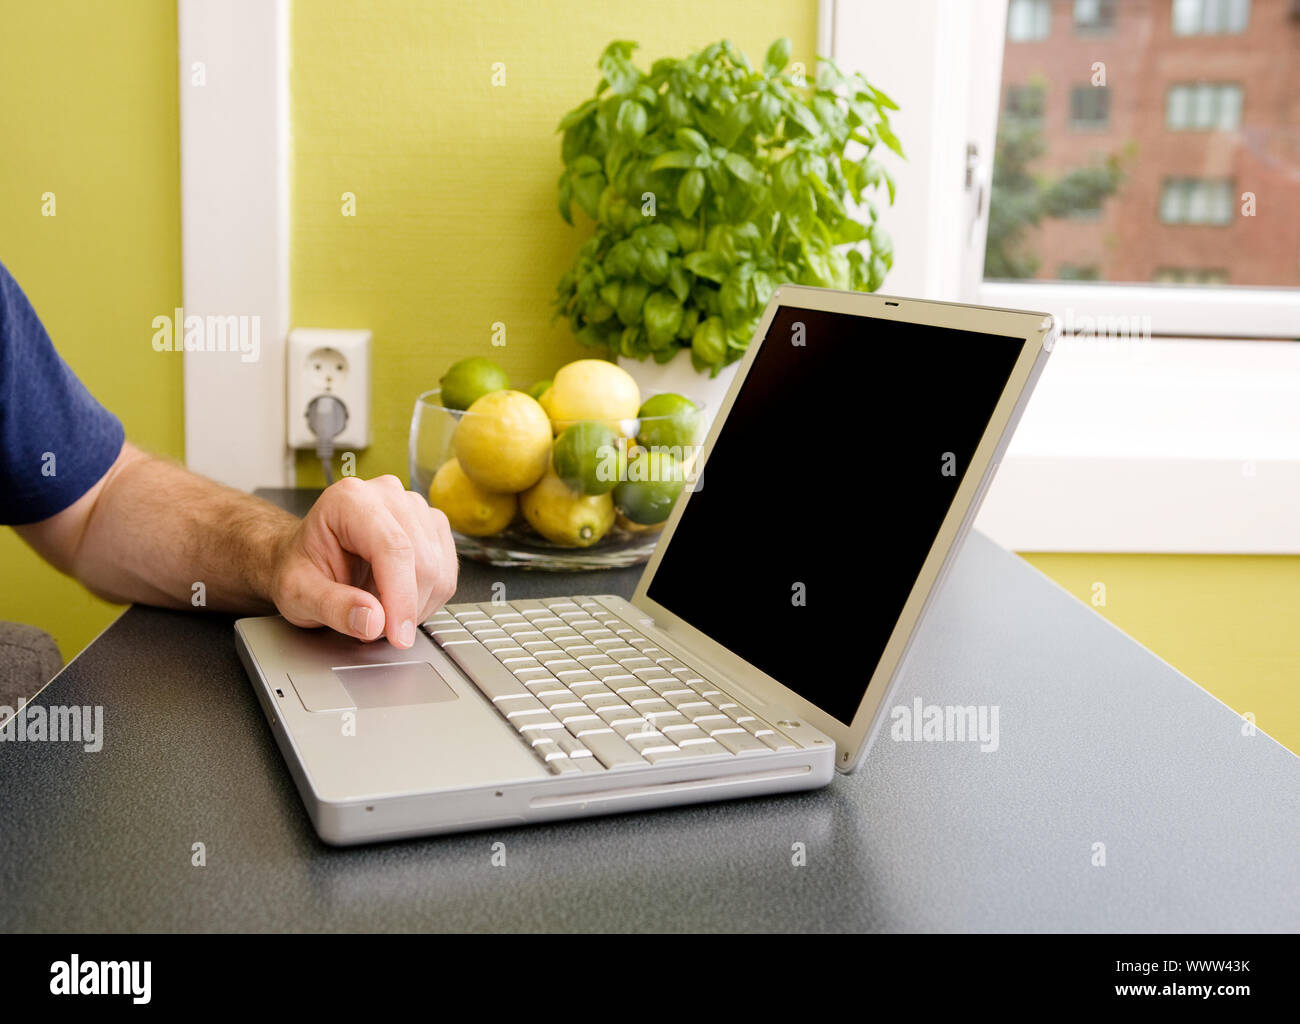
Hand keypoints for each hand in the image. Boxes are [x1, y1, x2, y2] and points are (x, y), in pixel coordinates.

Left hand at [268, 475, 457, 647]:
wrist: (306, 557)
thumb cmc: (300, 568)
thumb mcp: (298, 594)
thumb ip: (333, 607)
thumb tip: (373, 622)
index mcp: (349, 499)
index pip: (393, 547)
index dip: (401, 597)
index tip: (397, 635)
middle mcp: (387, 495)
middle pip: (422, 560)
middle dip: (406, 607)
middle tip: (375, 628)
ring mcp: (415, 508)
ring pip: (439, 570)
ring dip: (415, 604)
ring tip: (379, 607)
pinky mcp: (432, 527)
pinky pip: (447, 573)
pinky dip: (427, 598)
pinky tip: (397, 599)